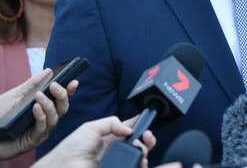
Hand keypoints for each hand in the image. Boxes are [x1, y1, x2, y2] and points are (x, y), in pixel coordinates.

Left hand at [0, 68, 77, 158]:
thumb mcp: (16, 96)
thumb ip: (32, 84)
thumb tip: (49, 71)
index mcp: (43, 108)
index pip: (61, 100)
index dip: (69, 91)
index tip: (73, 81)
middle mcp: (45, 120)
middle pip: (62, 108)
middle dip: (62, 96)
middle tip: (55, 85)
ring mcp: (40, 131)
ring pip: (54, 118)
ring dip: (48, 105)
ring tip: (39, 95)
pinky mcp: (33, 141)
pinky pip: (42, 128)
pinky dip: (41, 116)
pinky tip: (35, 107)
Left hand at [32, 116, 155, 167]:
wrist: (63, 167)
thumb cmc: (71, 148)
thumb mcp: (91, 127)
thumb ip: (111, 123)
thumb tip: (129, 130)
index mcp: (110, 138)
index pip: (130, 130)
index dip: (140, 125)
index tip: (147, 120)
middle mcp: (116, 151)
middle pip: (139, 144)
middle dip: (148, 138)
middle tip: (146, 135)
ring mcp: (117, 162)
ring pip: (140, 157)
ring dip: (145, 150)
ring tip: (139, 146)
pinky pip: (134, 167)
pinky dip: (141, 163)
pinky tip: (139, 159)